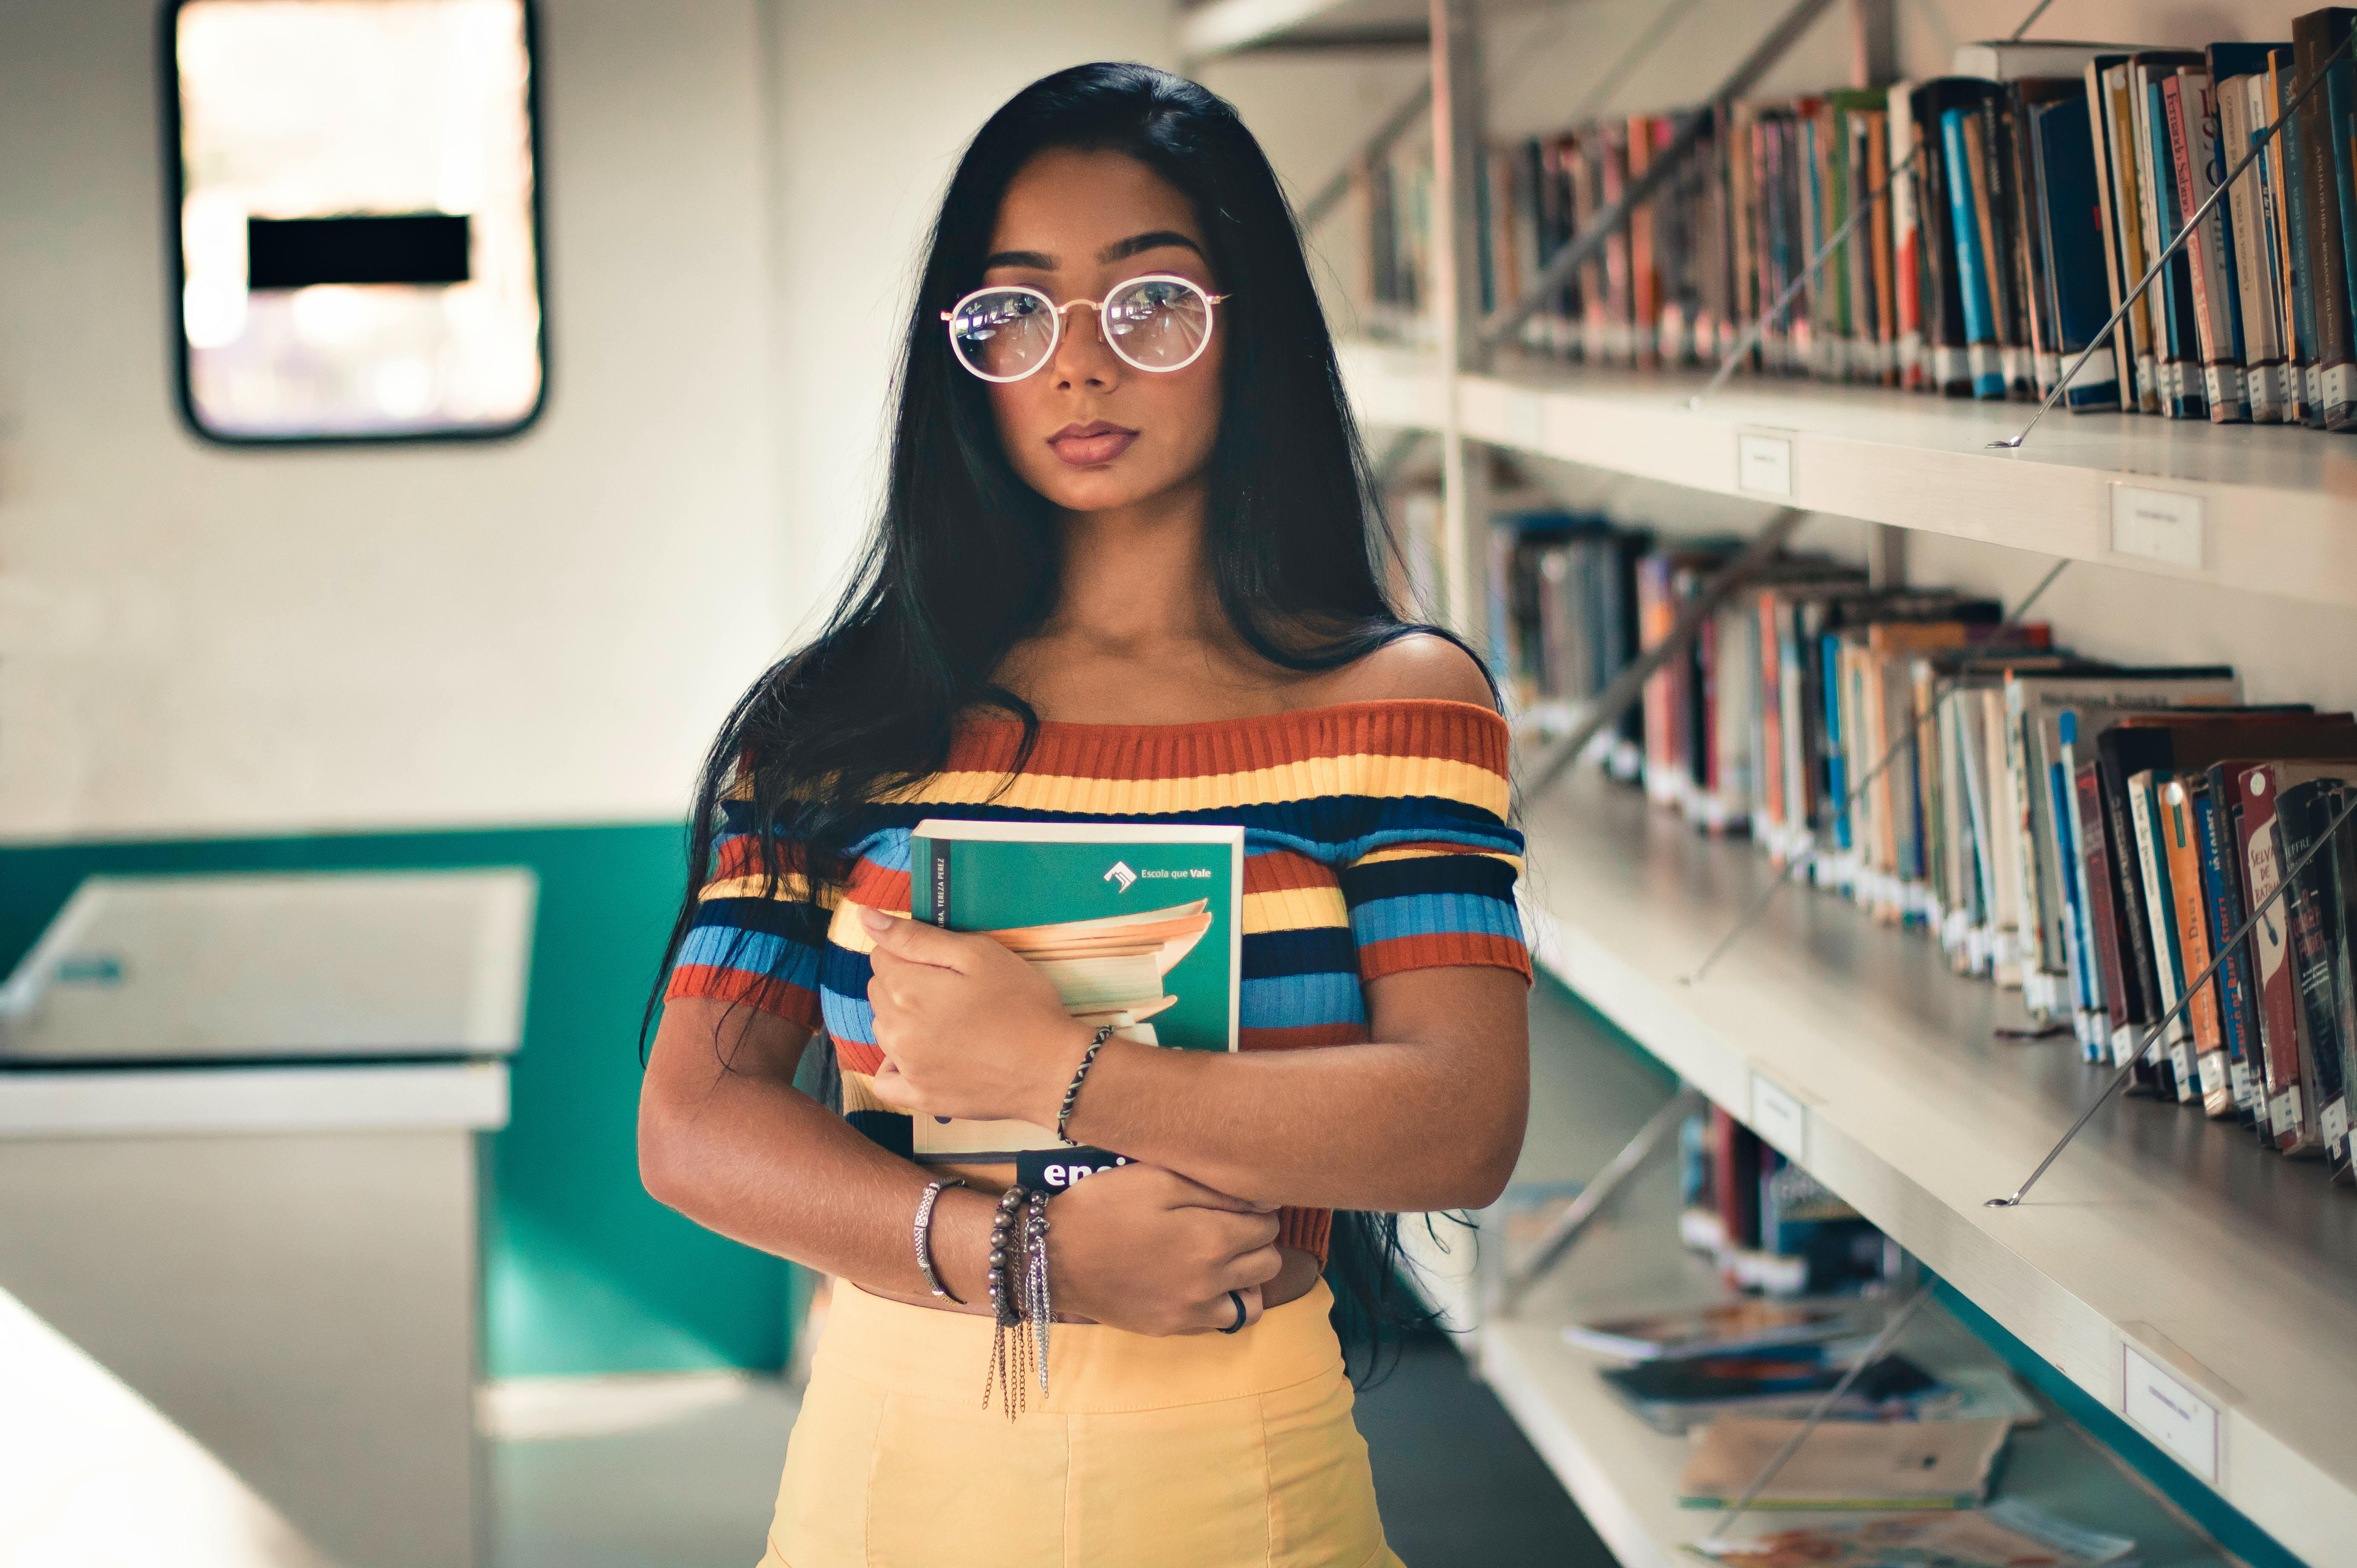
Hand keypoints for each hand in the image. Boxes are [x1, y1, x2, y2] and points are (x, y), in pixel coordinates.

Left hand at [860, 906, 1091, 1125]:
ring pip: (883, 1030)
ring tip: (947, 1021)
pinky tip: (920, 1057)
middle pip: (878, 992)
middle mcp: (896, 1031)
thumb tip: (866, 918)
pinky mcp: (919, 1098)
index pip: (881, 956)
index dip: (911, 952)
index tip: (943, 963)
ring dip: (902, 1020)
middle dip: (904, 983)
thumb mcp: (977, 954)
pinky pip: (884, 1080)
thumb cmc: (1022, 1004)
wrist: (1054, 1069)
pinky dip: (894, 1066)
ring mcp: (906, 1068)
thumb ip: (917, 937)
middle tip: (951, 990)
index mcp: (908, 989)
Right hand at [1046, 1164, 1283, 1335]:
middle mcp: (1210, 1281)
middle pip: (1268, 1262)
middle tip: (1232, 1225)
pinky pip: (1220, 1323)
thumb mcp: (1158, 1179)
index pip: (1268, 1225)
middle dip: (1258, 1240)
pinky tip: (1202, 1283)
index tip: (1242, 1201)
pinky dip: (1223, 1304)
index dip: (1258, 1208)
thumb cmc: (1103, 1207)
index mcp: (1211, 1239)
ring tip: (1225, 1259)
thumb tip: (1265, 1200)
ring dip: (1248, 1278)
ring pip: (1253, 1301)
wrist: (1052, 1256)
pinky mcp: (1171, 1327)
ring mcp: (1191, 1310)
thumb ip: (1217, 1189)